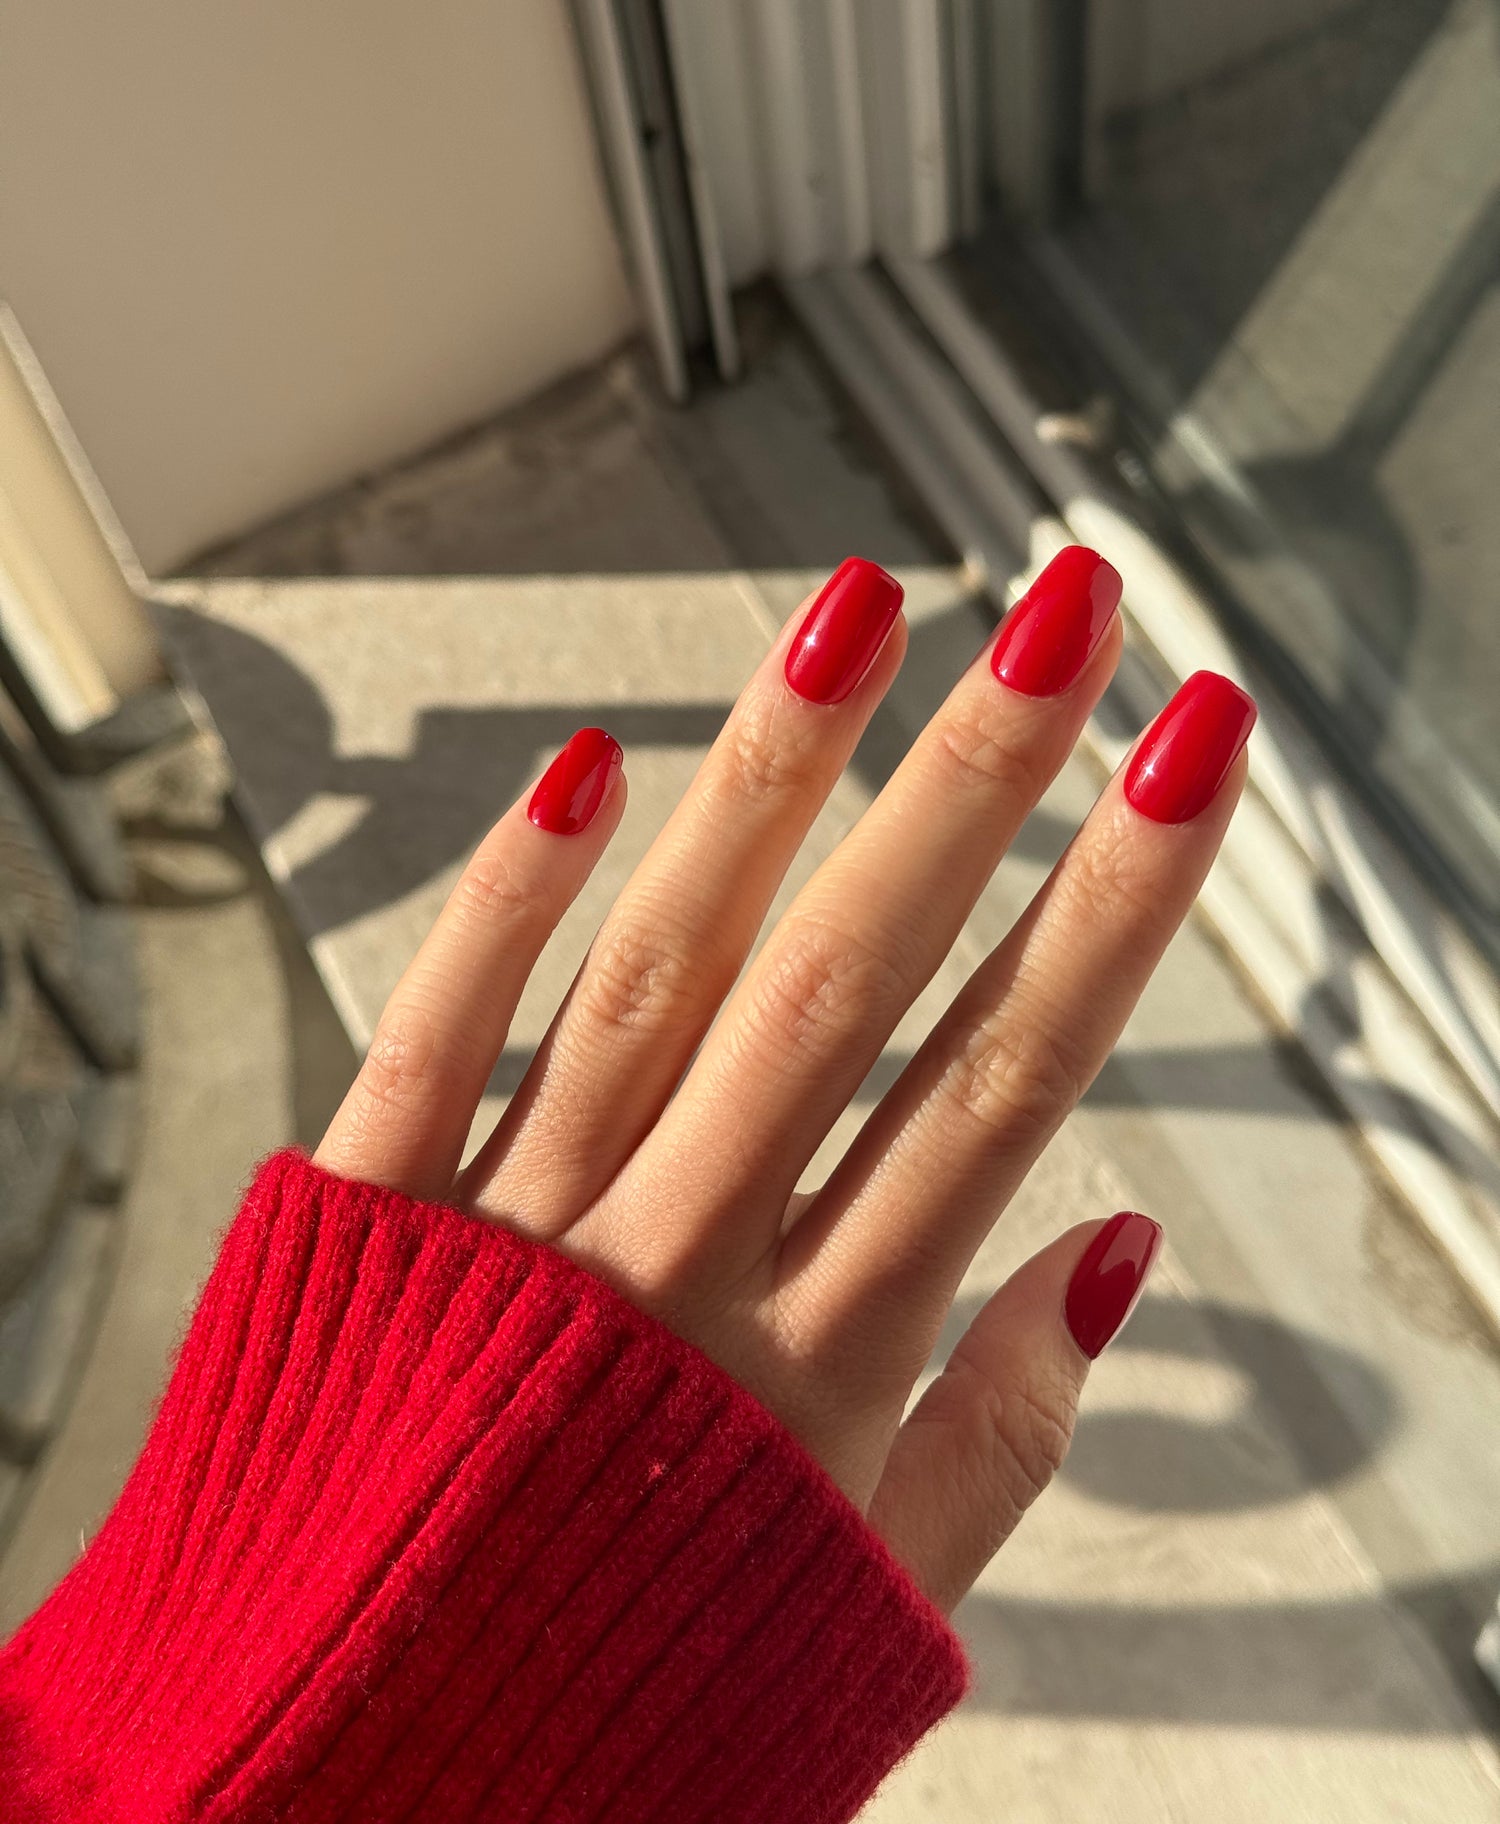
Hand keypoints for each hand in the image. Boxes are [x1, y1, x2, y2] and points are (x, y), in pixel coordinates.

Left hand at [314, 549, 1252, 1611]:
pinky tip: (582, 764)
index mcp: (820, 1376)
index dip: (1110, 911)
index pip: (999, 1091)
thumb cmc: (629, 1696)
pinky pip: (433, 1042)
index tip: (1189, 755)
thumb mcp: (864, 1607)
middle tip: (1062, 612)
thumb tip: (1122, 1247)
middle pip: (847, 990)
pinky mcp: (365, 1233)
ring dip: (764, 784)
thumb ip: (1001, 1435)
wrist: (350, 1811)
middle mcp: (677, 1281)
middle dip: (970, 787)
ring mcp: (515, 1244)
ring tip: (855, 612)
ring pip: (660, 973)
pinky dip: (504, 903)